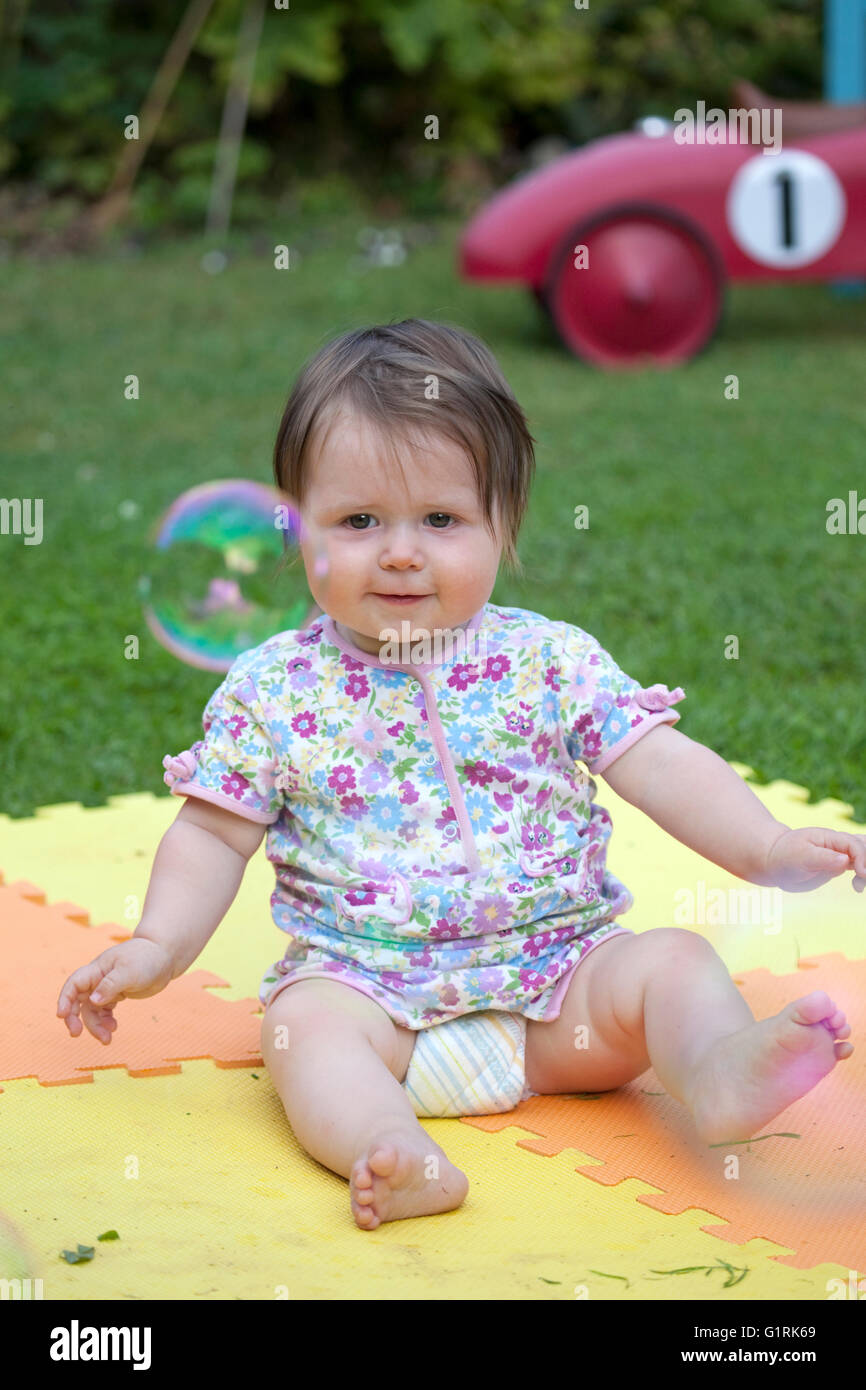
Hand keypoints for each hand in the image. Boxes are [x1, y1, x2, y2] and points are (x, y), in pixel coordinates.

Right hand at [56, 938, 174, 1044]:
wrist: (165, 956)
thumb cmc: (146, 958)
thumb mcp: (129, 971)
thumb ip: (111, 985)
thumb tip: (93, 1001)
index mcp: (97, 970)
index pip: (74, 984)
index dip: (64, 999)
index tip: (61, 1016)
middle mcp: (98, 979)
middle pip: (77, 1000)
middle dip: (74, 1018)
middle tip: (76, 1034)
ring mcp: (106, 988)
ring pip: (92, 1010)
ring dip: (95, 1026)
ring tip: (107, 1039)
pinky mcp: (116, 995)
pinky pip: (104, 1012)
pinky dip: (106, 1022)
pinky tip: (113, 1029)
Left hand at [764, 826, 865, 892]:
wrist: (775, 861)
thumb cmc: (785, 856)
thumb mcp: (801, 857)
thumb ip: (824, 858)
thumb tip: (845, 861)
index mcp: (829, 837)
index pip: (854, 844)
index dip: (862, 858)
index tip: (863, 874)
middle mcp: (838, 844)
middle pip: (864, 844)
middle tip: (864, 878)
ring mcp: (840, 853)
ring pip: (864, 854)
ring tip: (860, 885)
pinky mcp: (839, 865)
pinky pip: (859, 865)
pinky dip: (863, 875)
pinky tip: (857, 886)